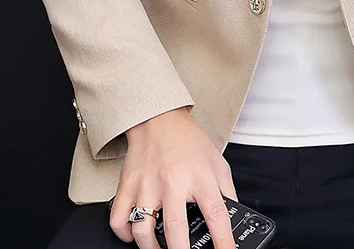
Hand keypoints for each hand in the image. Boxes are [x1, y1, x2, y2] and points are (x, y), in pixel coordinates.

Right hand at [109, 107, 237, 248]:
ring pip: (143, 231)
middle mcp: (173, 182)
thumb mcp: (217, 161)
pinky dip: (125, 234)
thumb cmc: (187, 139)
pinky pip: (119, 219)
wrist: (159, 118)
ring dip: (151, 248)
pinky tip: (136, 235)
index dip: (224, 241)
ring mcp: (147, 186)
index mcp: (200, 177)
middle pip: (176, 231)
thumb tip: (233, 215)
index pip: (216, 215)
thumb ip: (227, 190)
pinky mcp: (128, 185)